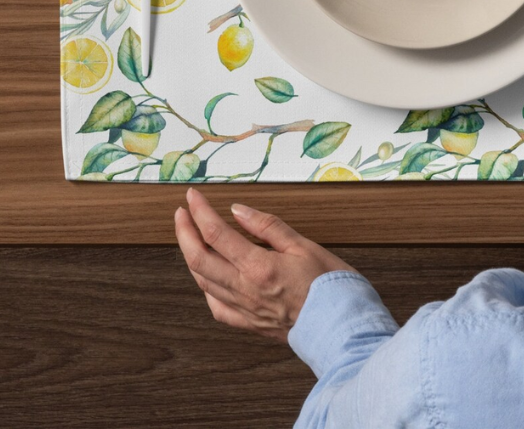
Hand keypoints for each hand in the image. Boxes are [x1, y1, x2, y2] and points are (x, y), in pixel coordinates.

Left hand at [174, 188, 357, 341]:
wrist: (341, 327)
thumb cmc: (330, 285)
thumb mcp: (304, 245)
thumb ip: (268, 227)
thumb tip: (239, 211)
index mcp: (258, 267)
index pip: (216, 234)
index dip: (200, 211)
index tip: (193, 196)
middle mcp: (244, 290)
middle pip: (199, 258)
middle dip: (184, 232)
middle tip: (181, 213)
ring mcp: (244, 309)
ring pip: (203, 282)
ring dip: (191, 256)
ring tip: (190, 238)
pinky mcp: (249, 324)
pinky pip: (216, 307)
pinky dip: (206, 288)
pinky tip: (208, 279)